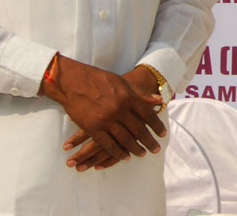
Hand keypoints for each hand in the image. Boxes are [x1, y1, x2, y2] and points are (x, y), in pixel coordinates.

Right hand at [40, 57, 165, 170]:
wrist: (73, 81)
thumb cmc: (99, 79)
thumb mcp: (122, 83)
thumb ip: (140, 95)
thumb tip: (158, 100)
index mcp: (128, 97)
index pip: (148, 114)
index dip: (156, 126)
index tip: (162, 134)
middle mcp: (119, 109)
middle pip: (139, 130)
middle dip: (149, 141)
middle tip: (156, 149)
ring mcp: (106, 120)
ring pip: (125, 140)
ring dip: (135, 149)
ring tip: (142, 154)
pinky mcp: (93, 128)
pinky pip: (108, 145)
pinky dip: (118, 153)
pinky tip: (125, 157)